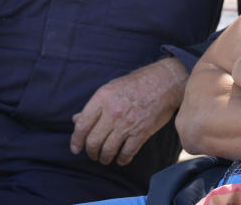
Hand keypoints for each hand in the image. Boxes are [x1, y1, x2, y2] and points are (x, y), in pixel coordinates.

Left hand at [70, 57, 187, 165]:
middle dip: (91, 152)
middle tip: (92, 154)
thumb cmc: (136, 83)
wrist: (164, 82)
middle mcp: (112, 112)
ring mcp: (127, 123)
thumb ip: (94, 106)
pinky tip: (121, 158)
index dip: (76, 140)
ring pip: (108, 150)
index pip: (82, 125)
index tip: (75, 148)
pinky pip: (127, 152)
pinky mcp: (141, 132)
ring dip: (104, 158)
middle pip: (93, 141)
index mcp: (102, 98)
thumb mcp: (111, 88)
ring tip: (105, 158)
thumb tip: (76, 120)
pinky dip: (122, 159)